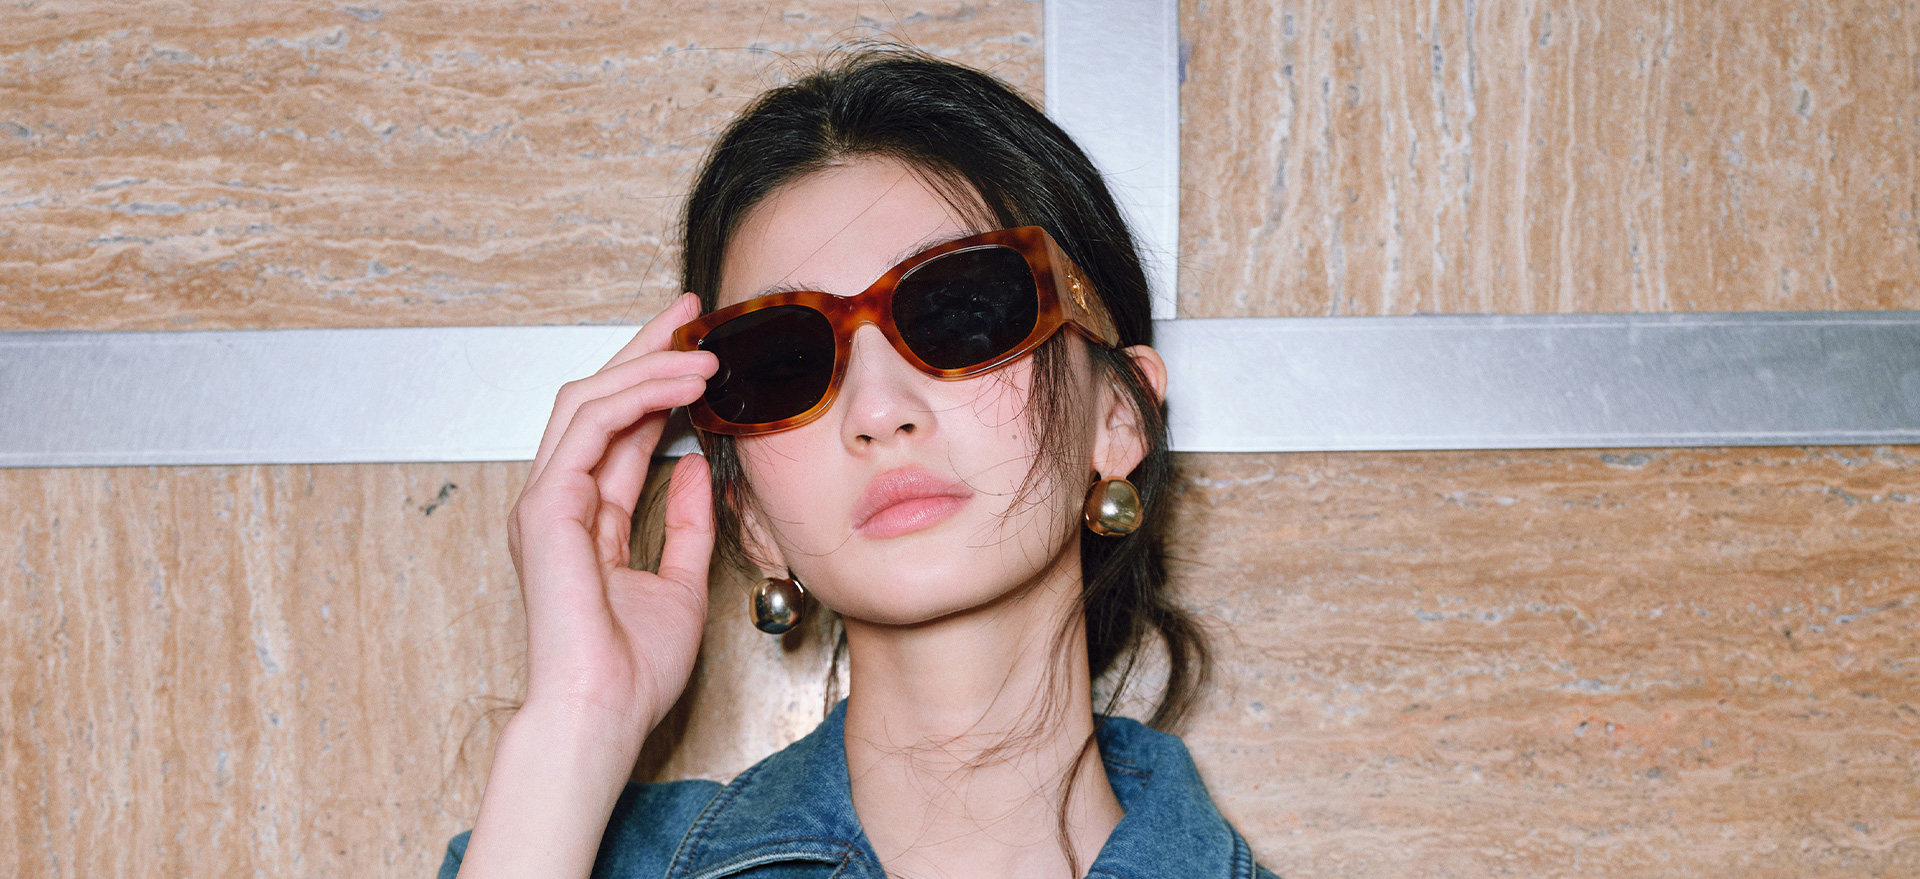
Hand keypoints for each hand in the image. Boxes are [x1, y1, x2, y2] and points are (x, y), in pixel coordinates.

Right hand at [507, 291, 717, 748]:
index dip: (656, 384)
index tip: (699, 349)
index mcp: (585, 519)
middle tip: (689, 313)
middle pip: (598, 400)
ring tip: (699, 347)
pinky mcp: (548, 506)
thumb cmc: (632, 670)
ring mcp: (547, 501)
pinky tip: (682, 384)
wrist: (602, 712)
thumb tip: (693, 470)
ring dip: (646, 365)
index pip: (620, 430)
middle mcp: (560, 502)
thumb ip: (685, 525)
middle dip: (643, 351)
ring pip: (589, 400)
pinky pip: (591, 427)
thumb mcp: (680, 583)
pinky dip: (637, 396)